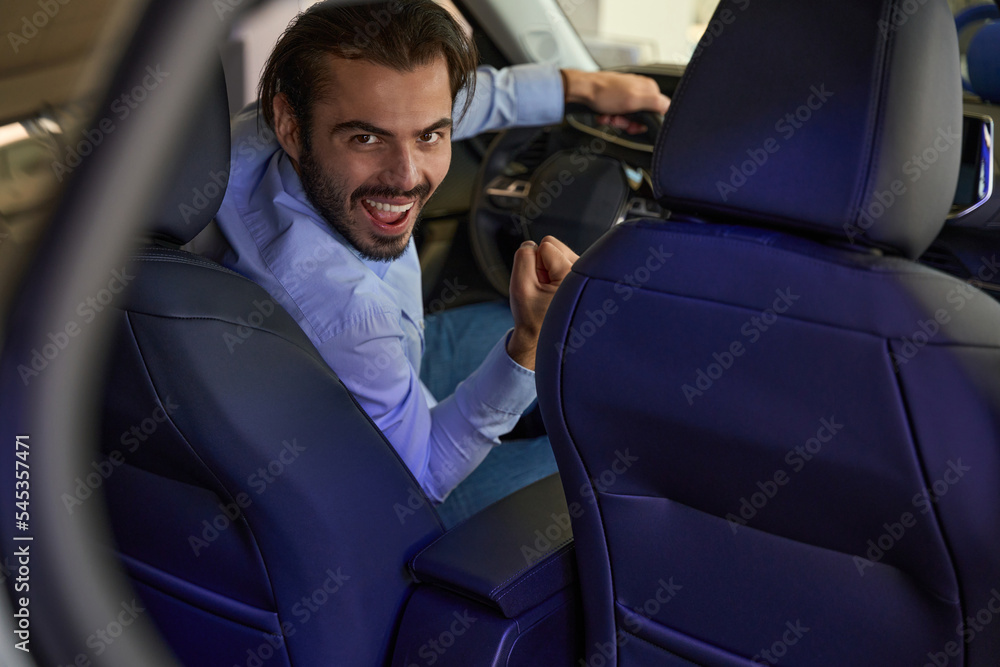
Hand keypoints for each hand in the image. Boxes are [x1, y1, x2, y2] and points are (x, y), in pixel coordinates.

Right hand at [507, 236, 578, 369]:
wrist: (543, 339)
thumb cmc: (533, 318)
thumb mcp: (520, 286)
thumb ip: (522, 257)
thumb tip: (531, 244)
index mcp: (572, 274)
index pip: (546, 244)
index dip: (534, 264)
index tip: (537, 286)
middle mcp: (585, 273)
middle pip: (554, 246)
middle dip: (542, 264)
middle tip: (542, 289)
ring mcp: (586, 275)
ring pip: (558, 254)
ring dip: (548, 271)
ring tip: (548, 293)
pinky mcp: (583, 278)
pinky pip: (562, 264)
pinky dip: (555, 276)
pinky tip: (555, 294)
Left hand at [561, 69, 670, 132]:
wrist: (582, 90)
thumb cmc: (604, 92)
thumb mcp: (634, 100)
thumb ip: (656, 103)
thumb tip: (671, 108)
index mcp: (649, 88)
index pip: (657, 112)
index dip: (644, 122)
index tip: (634, 124)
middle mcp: (640, 89)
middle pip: (641, 117)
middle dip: (627, 122)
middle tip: (618, 119)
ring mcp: (627, 93)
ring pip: (628, 117)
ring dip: (617, 120)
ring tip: (609, 116)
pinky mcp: (616, 98)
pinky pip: (618, 114)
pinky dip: (610, 116)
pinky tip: (604, 114)